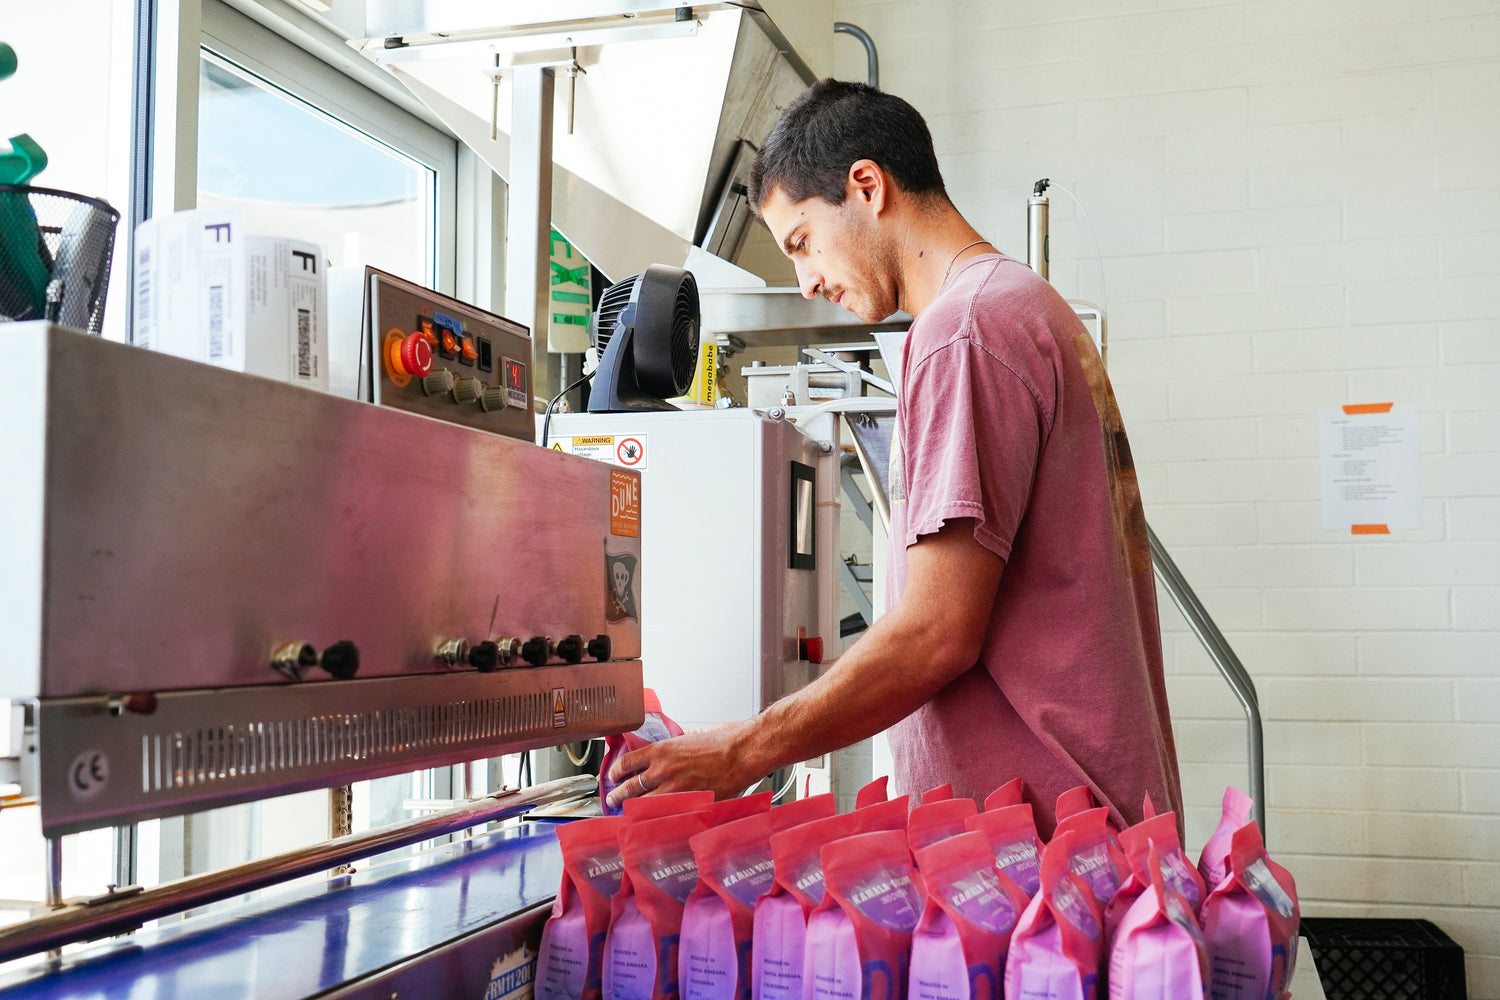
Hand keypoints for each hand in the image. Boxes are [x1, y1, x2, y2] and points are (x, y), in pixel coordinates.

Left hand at [604, 720, 763, 808]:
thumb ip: (681, 742)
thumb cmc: (726, 740)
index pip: (628, 761)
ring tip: (625, 813)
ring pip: (643, 804)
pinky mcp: (689, 802)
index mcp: (663, 750)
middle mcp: (663, 769)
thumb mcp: (695, 735)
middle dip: (617, 795)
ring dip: (631, 809)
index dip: (616, 771)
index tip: (613, 775)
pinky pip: (665, 814)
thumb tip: (678, 744)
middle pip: (630, 786)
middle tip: (612, 799)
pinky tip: (651, 822)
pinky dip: (655, 819)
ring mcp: (675, 789)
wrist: (744, 752)